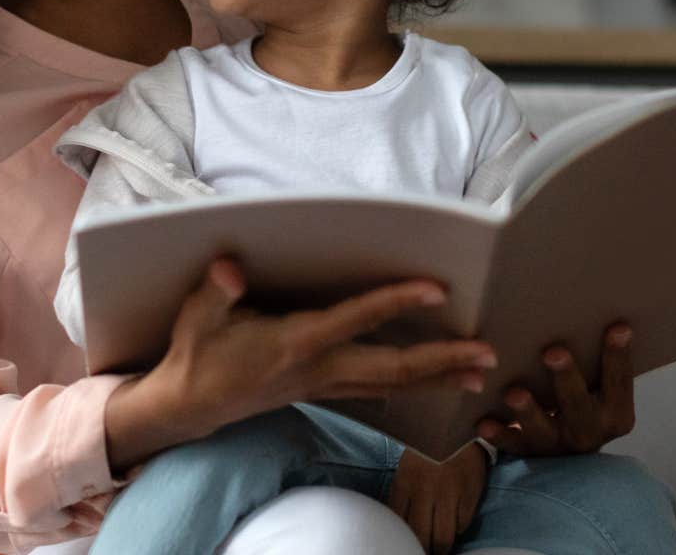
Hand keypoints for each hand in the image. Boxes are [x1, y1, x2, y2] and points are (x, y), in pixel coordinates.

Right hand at [106, 258, 497, 470]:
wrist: (189, 406)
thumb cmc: (197, 353)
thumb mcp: (198, 317)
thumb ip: (216, 292)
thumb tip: (230, 269)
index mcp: (295, 344)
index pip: (357, 319)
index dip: (397, 301)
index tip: (437, 288)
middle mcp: (319, 369)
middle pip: (393, 367)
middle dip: (442, 359)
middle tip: (486, 353)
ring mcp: (325, 385)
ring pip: (392, 386)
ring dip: (439, 379)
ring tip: (480, 373)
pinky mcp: (324, 391)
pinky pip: (379, 392)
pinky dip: (414, 388)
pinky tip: (441, 384)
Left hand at [387, 443, 486, 553]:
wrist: (456, 424)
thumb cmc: (427, 448)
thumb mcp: (406, 469)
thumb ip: (402, 497)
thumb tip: (399, 525)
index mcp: (404, 483)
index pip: (399, 524)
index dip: (403, 540)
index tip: (407, 545)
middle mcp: (425, 492)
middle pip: (421, 537)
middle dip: (423, 549)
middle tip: (426, 551)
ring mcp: (449, 494)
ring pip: (444, 537)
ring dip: (442, 546)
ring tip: (441, 546)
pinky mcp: (470, 494)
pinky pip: (462, 524)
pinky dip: (458, 528)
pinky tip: (455, 523)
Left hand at [474, 322, 636, 455]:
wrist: (568, 454)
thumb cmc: (585, 399)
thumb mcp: (601, 387)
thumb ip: (597, 359)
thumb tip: (593, 304)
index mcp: (615, 413)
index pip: (619, 382)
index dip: (618, 356)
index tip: (618, 327)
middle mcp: (589, 432)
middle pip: (579, 405)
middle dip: (566, 378)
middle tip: (553, 351)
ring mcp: (557, 446)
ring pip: (542, 429)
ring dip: (528, 411)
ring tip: (513, 393)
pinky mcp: (528, 453)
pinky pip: (510, 446)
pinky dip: (498, 435)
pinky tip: (484, 423)